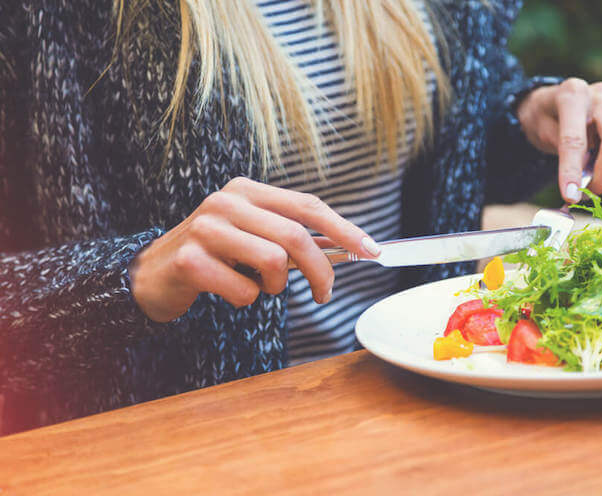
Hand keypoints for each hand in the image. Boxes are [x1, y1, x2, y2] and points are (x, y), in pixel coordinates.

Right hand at [129, 177, 380, 321]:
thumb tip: (345, 248)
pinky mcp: (190, 260)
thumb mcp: (250, 236)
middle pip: (296, 236)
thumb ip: (288, 235)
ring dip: (274, 287)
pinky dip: (246, 300)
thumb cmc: (214, 256)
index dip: (344, 229)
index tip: (372, 251)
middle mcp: (226, 202)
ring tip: (258, 286)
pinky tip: (228, 292)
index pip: (307, 205)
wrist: (153, 274)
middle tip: (323, 294)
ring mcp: (206, 228)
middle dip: (320, 271)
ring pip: (273, 262)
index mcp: (246, 190)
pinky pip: (245, 290)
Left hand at [517, 78, 601, 202]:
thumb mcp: (541, 133)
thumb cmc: (549, 119)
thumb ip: (561, 153)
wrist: (561, 101)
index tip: (570, 196)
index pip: (574, 139)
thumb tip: (582, 182)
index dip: (572, 171)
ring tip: (594, 159)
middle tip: (588, 193)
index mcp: (572, 94)